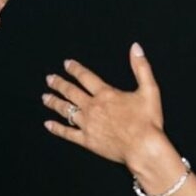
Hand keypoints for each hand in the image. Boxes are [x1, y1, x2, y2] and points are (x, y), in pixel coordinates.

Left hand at [43, 43, 164, 165]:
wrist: (143, 148)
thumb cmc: (148, 120)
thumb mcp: (150, 90)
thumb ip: (141, 67)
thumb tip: (135, 47)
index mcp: (106, 94)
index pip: (86, 77)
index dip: (75, 69)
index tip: (66, 64)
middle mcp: (93, 107)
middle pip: (71, 92)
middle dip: (59, 84)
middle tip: (49, 79)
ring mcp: (88, 124)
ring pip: (66, 110)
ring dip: (54, 102)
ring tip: (45, 97)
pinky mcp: (87, 140)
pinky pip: (68, 133)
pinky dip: (57, 128)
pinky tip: (48, 124)